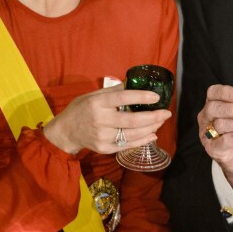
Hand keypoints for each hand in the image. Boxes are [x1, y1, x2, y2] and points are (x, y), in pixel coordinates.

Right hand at [42, 85, 172, 154]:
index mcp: (98, 103)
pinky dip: (142, 141)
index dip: (141, 97)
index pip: (123, 98)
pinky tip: (152, 134)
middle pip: (132, 120)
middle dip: (153, 117)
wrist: (65, 131)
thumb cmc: (82, 108)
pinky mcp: (104, 149)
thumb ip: (114, 90)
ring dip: (151, 128)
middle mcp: (100, 120)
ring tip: (161, 121)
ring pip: (132, 135)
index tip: (156, 97)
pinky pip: (127, 146)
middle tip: (166, 113)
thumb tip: (135, 82)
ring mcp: (102, 137)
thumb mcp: (94, 94)